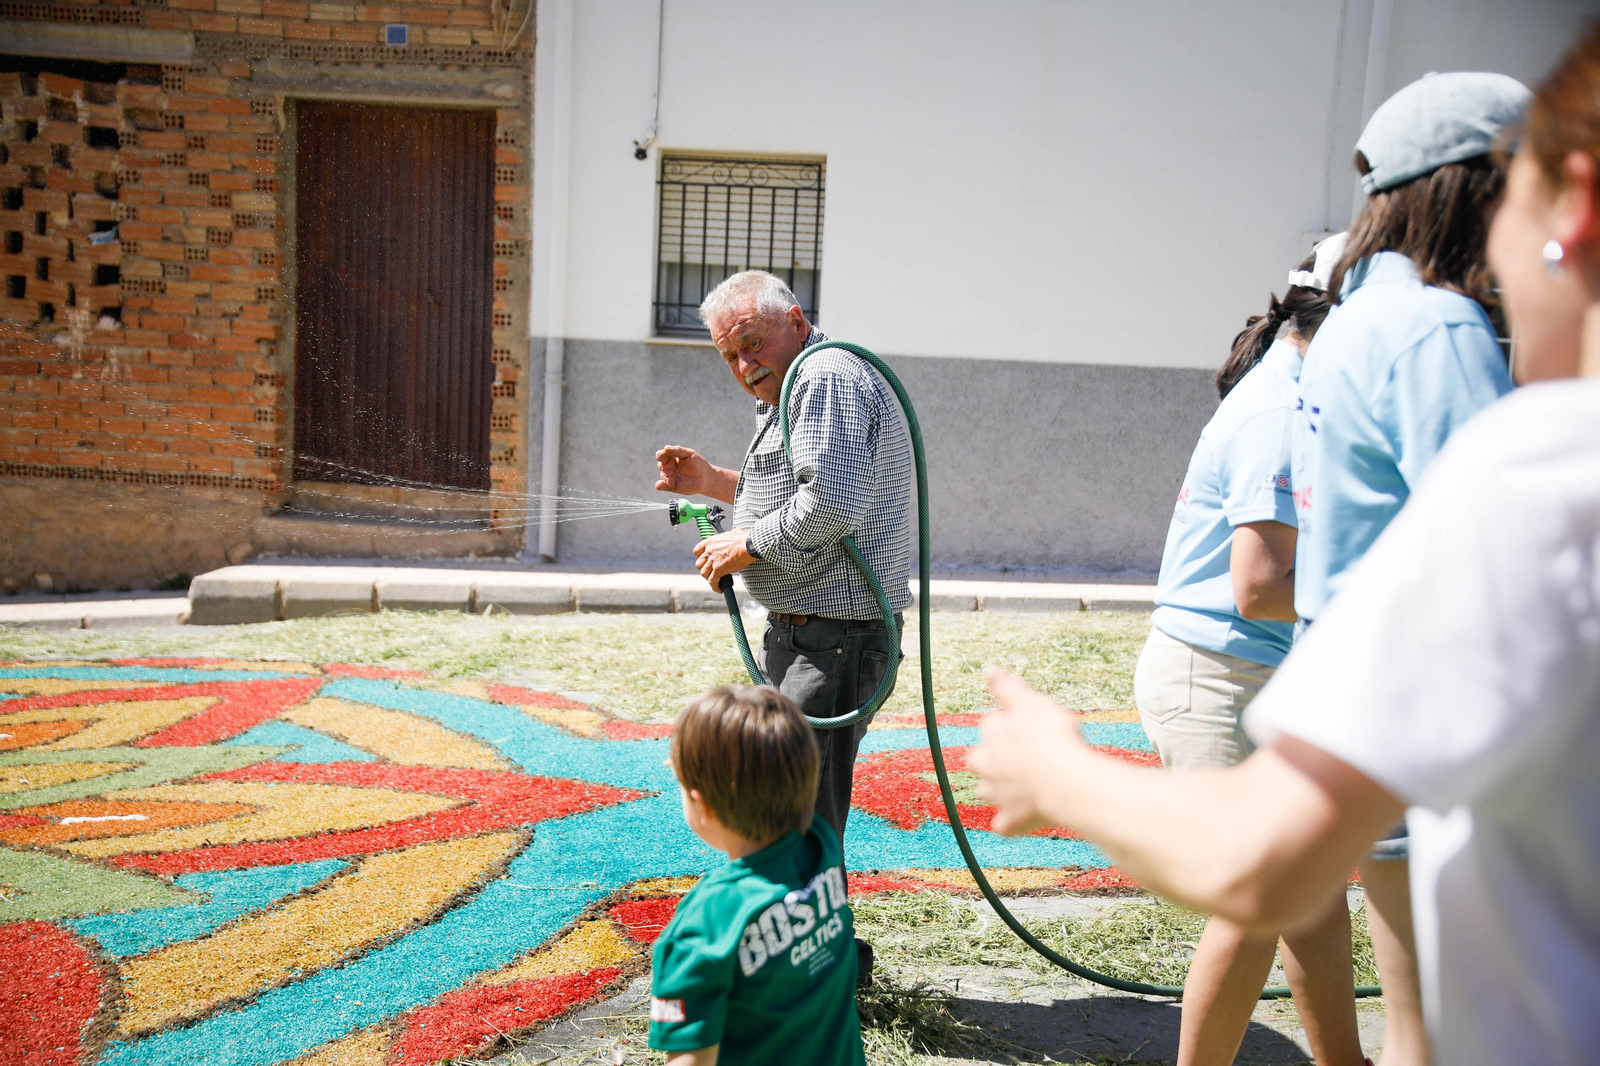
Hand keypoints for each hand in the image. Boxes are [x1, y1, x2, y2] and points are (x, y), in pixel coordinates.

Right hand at [656, 445, 711, 495]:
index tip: (663, 453)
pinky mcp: (671, 486)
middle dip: (661, 462)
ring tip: (669, 474)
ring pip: (663, 474)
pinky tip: (659, 485)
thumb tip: (665, 448)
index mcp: (671, 458)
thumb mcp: (688, 453)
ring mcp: (670, 477)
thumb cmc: (697, 463)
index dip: (661, 454)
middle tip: (664, 462)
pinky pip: (663, 486)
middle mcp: (668, 467)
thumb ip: (677, 450)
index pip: (663, 455)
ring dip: (664, 474)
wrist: (705, 477)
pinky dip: (660, 486)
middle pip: (661, 464)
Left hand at [693, 529, 754, 588]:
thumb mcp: (731, 534)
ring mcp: (713, 561)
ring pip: (704, 574)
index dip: (700, 557)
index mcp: (711, 541)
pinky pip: (712, 581)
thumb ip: (727, 538)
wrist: (749, 545)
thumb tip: (733, 536)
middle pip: (699, 564)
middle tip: (712, 572)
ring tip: (716, 581)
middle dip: (705, 569)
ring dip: (709, 578)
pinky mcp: (718, 570)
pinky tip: (719, 589)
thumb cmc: (744, 539)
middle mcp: (709, 551)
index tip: (705, 561)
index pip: (697, 551)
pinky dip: (715, 586)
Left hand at [970, 667, 1085, 834]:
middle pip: (980, 759)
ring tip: (1020, 786)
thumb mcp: (1031, 701)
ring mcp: (998, 793)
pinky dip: (1009, 823)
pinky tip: (1017, 821)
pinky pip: (1004, 824)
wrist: (1065, 780)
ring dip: (998, 789)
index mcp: (991, 732)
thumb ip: (1007, 687)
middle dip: (993, 758)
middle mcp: (987, 764)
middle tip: (1020, 757)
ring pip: (988, 791)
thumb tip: (988, 670)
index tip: (1028, 726)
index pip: (992, 724)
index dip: (1010, 725)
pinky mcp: (1012, 818)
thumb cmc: (1053, 736)